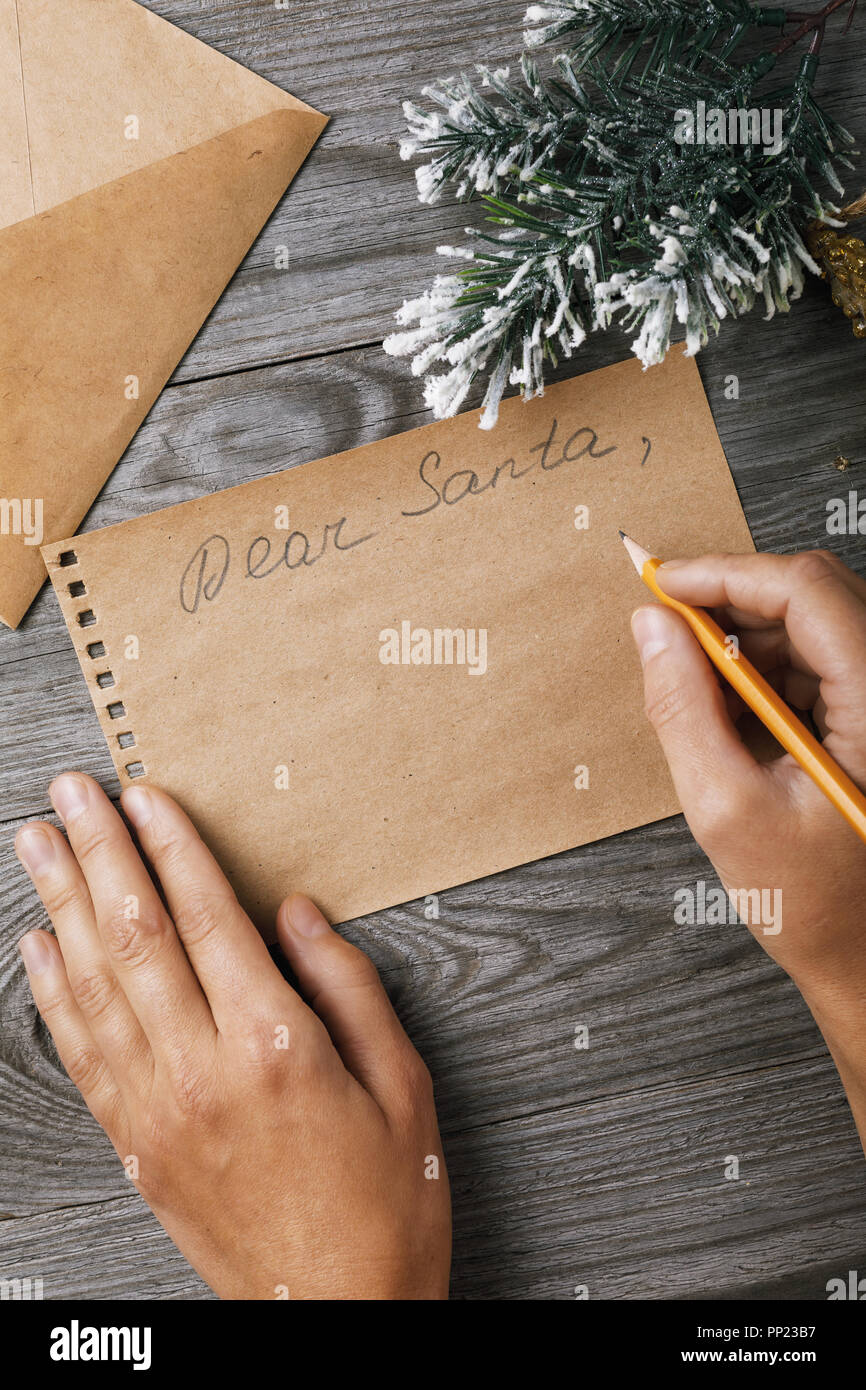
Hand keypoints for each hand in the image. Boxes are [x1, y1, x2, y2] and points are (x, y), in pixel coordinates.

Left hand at [15, 774, 450, 1299]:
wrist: (336, 1316)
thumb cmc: (386, 1203)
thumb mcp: (404, 1085)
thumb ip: (348, 986)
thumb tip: (297, 913)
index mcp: (274, 1045)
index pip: (206, 917)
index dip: (170, 846)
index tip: (144, 794)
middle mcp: (202, 1070)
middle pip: (135, 935)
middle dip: (98, 851)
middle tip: (70, 792)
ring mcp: (158, 1110)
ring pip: (95, 983)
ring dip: (61, 903)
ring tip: (36, 844)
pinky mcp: (138, 1144)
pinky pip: (81, 1053)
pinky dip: (54, 993)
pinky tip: (40, 946)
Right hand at [630, 550, 865, 1147]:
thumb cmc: (816, 905)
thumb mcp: (726, 807)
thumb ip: (681, 708)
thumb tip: (651, 628)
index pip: (804, 590)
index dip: (724, 575)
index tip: (659, 582)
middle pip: (812, 598)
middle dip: (730, 606)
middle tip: (664, 631)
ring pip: (812, 629)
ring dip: (746, 647)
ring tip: (699, 702)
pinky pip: (819, 666)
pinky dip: (767, 678)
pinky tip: (734, 725)